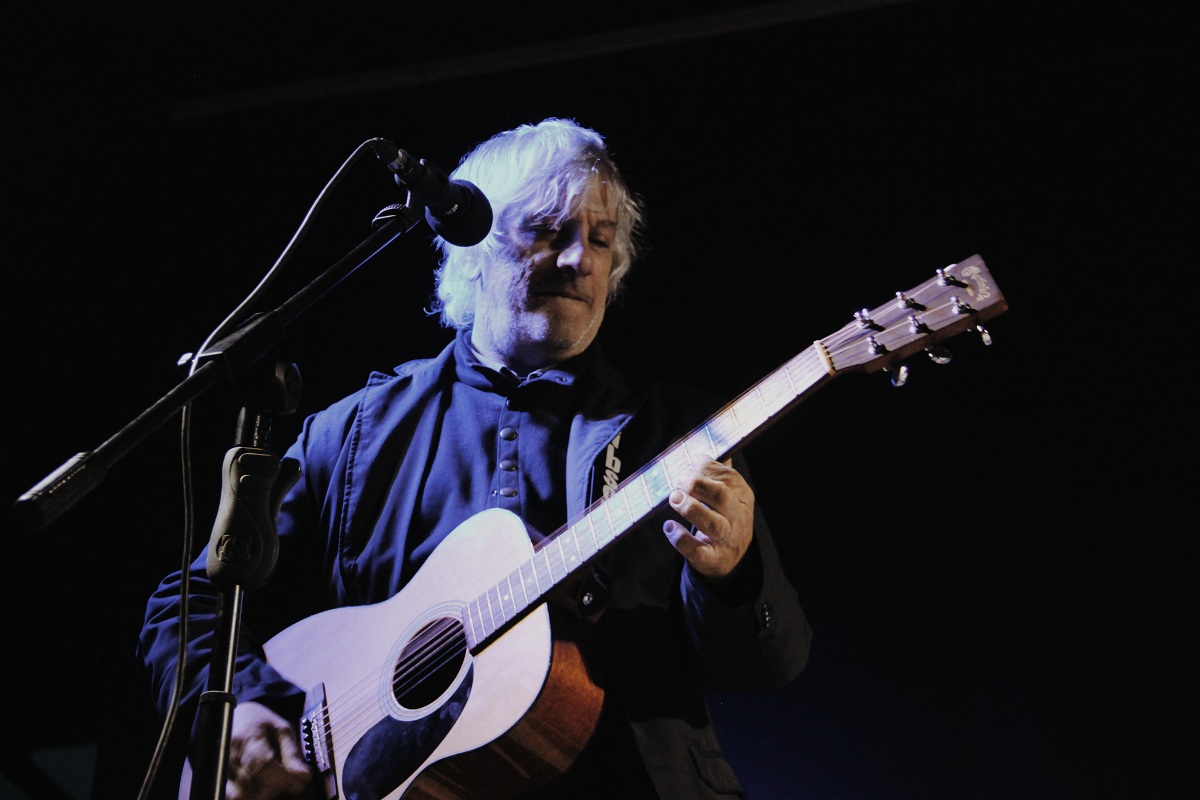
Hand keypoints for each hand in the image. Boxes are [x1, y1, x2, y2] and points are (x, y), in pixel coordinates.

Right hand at [223, 701, 312, 799]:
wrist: (238, 718)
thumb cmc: (263, 724)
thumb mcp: (283, 730)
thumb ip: (292, 754)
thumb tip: (304, 777)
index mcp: (246, 737)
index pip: (264, 766)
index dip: (284, 777)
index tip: (301, 780)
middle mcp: (228, 755)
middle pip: (254, 785)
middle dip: (276, 785)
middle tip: (287, 776)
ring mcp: (220, 769)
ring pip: (244, 795)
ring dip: (263, 792)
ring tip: (271, 777)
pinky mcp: (218, 780)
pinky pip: (233, 798)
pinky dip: (249, 795)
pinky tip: (258, 784)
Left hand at [662, 459, 754, 581]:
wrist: (731, 561)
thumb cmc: (725, 520)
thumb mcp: (729, 496)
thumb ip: (718, 474)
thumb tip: (702, 450)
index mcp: (742, 497)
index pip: (728, 476)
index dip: (705, 467)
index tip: (688, 463)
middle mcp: (737, 518)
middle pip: (722, 496)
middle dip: (698, 484)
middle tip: (678, 481)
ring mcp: (726, 540)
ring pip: (713, 524)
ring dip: (690, 508)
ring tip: (674, 498)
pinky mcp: (712, 559)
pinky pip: (698, 551)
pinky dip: (681, 539)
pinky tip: (669, 527)